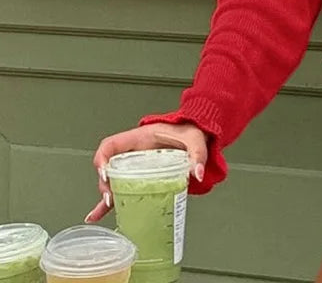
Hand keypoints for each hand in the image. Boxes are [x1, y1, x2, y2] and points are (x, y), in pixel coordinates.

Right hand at [85, 122, 208, 222]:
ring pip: (112, 180)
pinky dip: (109, 202)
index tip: (105, 173)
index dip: (103, 158)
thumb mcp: (194, 139)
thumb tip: (196, 172)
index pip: (111, 144)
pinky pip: (121, 189)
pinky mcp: (140, 177)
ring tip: (105, 207)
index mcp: (140, 138)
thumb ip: (196, 154)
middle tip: (110, 197)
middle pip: (109, 166)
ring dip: (106, 194)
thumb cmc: (190, 131)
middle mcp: (133, 152)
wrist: (197, 133)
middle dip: (105, 182)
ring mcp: (135, 165)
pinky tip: (98, 214)